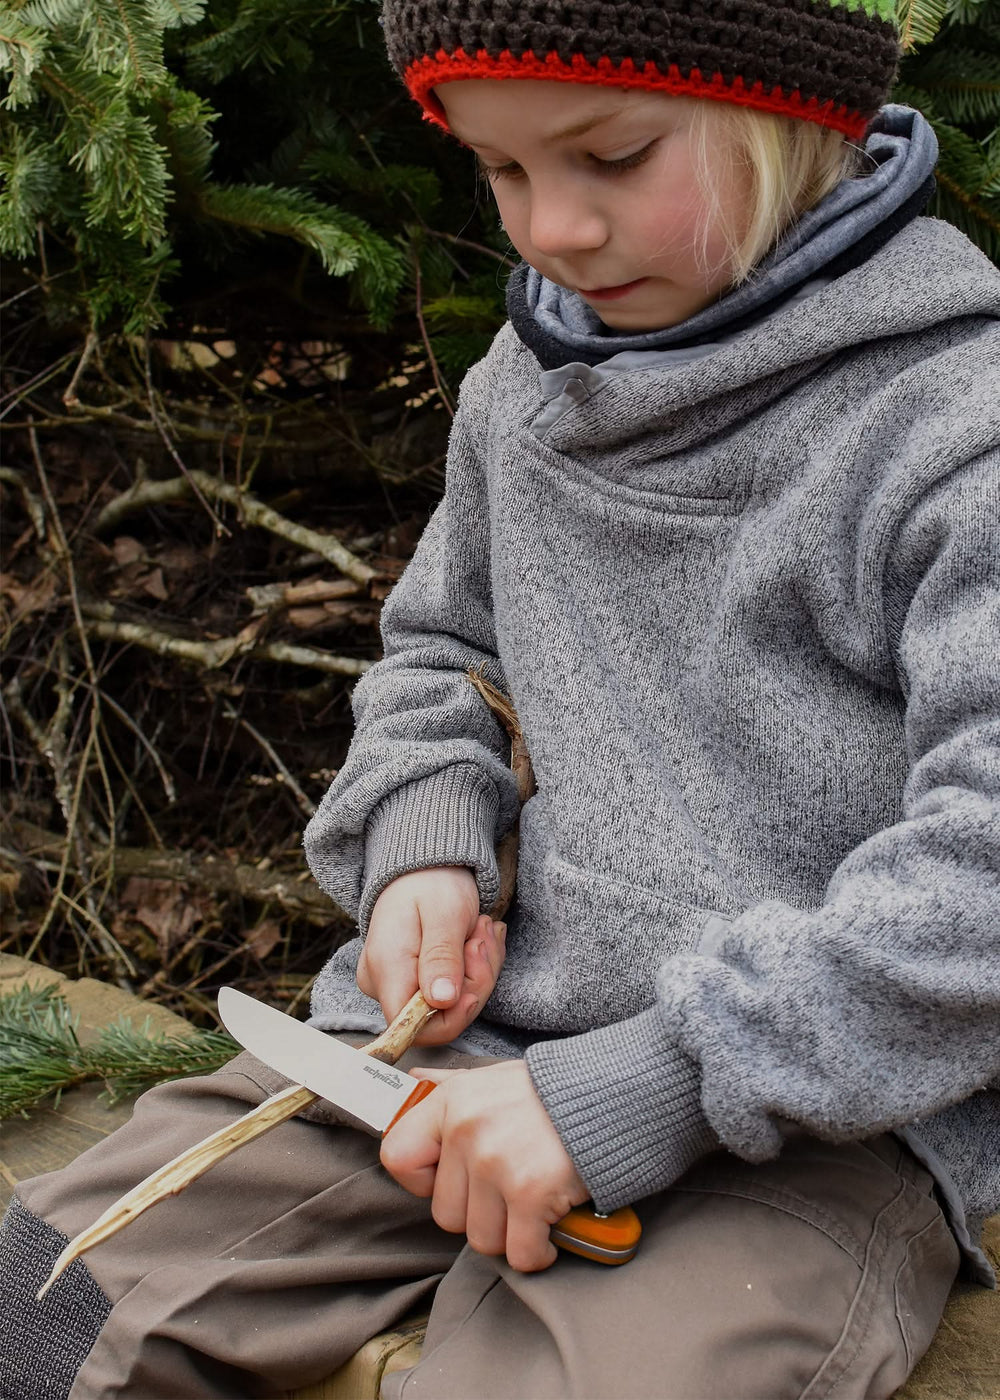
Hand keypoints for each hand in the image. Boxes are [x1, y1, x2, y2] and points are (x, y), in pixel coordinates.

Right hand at [358, 867, 505, 1044]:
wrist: (424, 867)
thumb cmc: (432, 881)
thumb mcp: (445, 912)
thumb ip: (442, 956)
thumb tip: (441, 1001)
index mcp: (387, 968)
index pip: (413, 1026)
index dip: (454, 1014)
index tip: (477, 971)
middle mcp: (382, 983)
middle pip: (438, 1016)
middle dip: (475, 981)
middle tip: (484, 936)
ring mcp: (395, 984)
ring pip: (451, 1006)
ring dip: (479, 970)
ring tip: (482, 930)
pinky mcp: (411, 982)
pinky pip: (451, 993)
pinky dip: (473, 969)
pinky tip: (477, 940)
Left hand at [380, 1061, 588, 1271]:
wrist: (614, 1093)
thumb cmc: (551, 1092)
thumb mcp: (493, 1077)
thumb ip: (449, 1086)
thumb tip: (411, 1083)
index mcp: (451, 1101)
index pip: (397, 1158)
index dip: (422, 1180)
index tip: (453, 1179)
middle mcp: (466, 1131)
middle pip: (446, 1213)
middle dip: (479, 1212)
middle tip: (508, 1190)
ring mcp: (497, 1164)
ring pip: (481, 1238)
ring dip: (510, 1232)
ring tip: (532, 1204)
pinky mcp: (530, 1194)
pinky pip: (518, 1253)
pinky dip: (537, 1251)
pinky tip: (550, 1228)